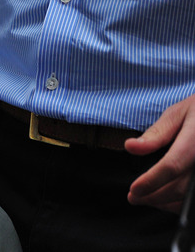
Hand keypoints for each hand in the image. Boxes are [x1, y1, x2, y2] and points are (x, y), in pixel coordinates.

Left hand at [126, 93, 194, 212]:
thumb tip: (130, 147)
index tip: (134, 190)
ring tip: (146, 199)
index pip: (172, 166)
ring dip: (166, 203)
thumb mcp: (177, 114)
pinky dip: (181, 202)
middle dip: (153, 196)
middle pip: (181, 188)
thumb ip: (156, 134)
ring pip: (190, 198)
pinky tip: (167, 200)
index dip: (151, 181)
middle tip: (134, 197)